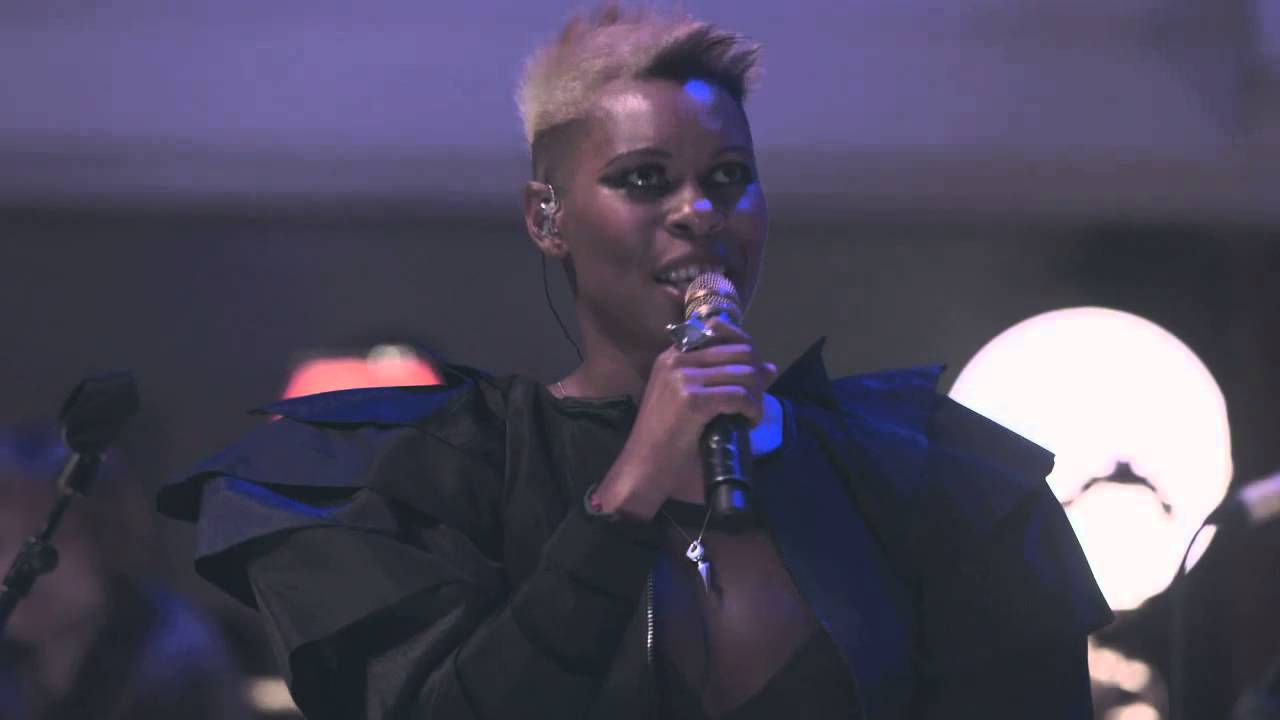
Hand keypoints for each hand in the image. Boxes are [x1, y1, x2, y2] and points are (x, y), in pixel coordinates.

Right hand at [595, 317, 777, 520]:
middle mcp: (676, 359)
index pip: (723, 332)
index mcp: (673, 355)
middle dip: (757, 377)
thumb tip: (770, 367)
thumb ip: (727, 380)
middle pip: (741, 352)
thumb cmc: (666, 442)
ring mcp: (683, 377)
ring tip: (750, 416)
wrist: (642, 469)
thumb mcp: (694, 402)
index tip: (754, 378)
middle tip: (754, 403)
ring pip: (744, 374)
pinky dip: (752, 410)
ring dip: (757, 396)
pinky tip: (749, 423)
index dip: (749, 352)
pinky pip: (739, 396)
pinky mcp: (692, 400)